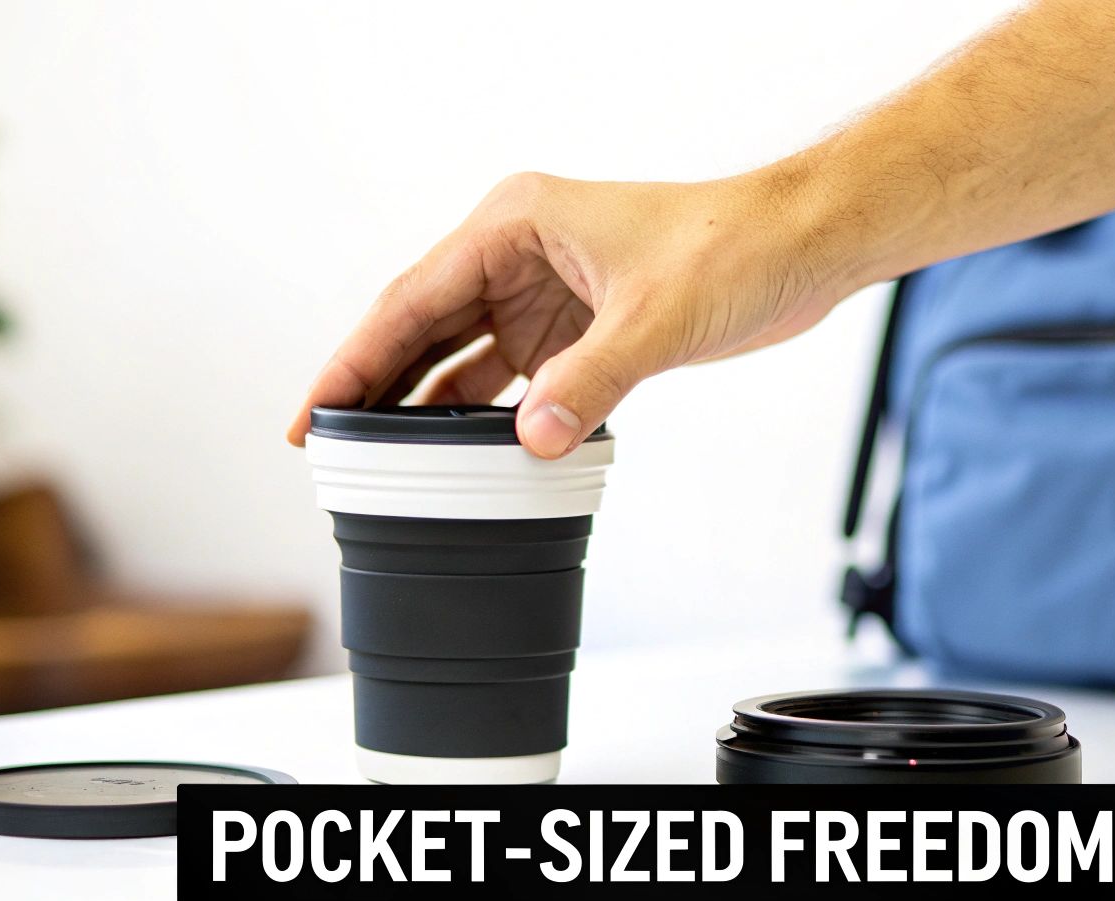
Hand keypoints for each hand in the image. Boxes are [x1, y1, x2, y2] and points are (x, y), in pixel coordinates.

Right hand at [287, 170, 848, 457]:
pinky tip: (459, 456)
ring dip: (423, 405)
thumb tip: (530, 440)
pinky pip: (513, 378)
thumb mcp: (656, 317)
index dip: (355, 359)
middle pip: (422, 328)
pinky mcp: (579, 328)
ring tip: (376, 462)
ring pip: (462, 356)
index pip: (411, 298)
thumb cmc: (733, 247)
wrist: (802, 247)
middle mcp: (519, 254)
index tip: (313, 413)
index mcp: (515, 224)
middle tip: (324, 449)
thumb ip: (591, 380)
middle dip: (373, 386)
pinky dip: (486, 416)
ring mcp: (548, 294)